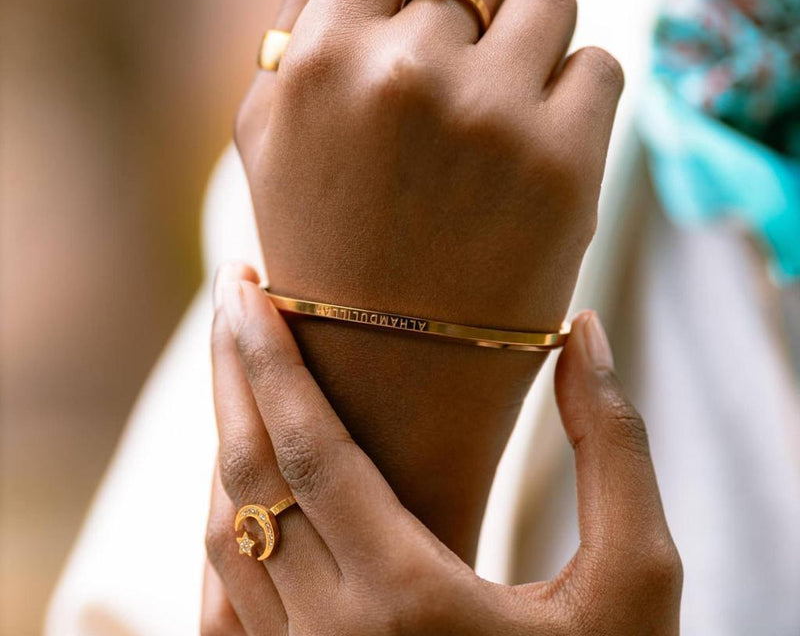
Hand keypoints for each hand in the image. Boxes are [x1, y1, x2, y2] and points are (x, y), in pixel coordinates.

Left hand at [203, 266, 681, 634]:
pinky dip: (223, 520)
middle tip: (231, 295)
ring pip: (226, 533)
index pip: (308, 448)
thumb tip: (583, 333)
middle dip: (232, 373)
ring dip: (225, 436)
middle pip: (248, 477)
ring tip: (241, 367)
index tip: (247, 289)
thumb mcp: (634, 582)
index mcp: (408, 599)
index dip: (269, 359)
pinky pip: (225, 596)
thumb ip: (613, 451)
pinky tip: (243, 475)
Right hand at [237, 0, 621, 333]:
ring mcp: (493, 123)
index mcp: (320, 61)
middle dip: (475, 2)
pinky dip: (575, 93)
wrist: (389, 371)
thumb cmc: (321, 240)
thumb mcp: (276, 126)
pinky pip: (602, 64)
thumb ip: (311, 0)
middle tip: (458, 69)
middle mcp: (406, 79)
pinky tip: (533, 145)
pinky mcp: (567, 169)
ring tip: (496, 106)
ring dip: (530, 37)